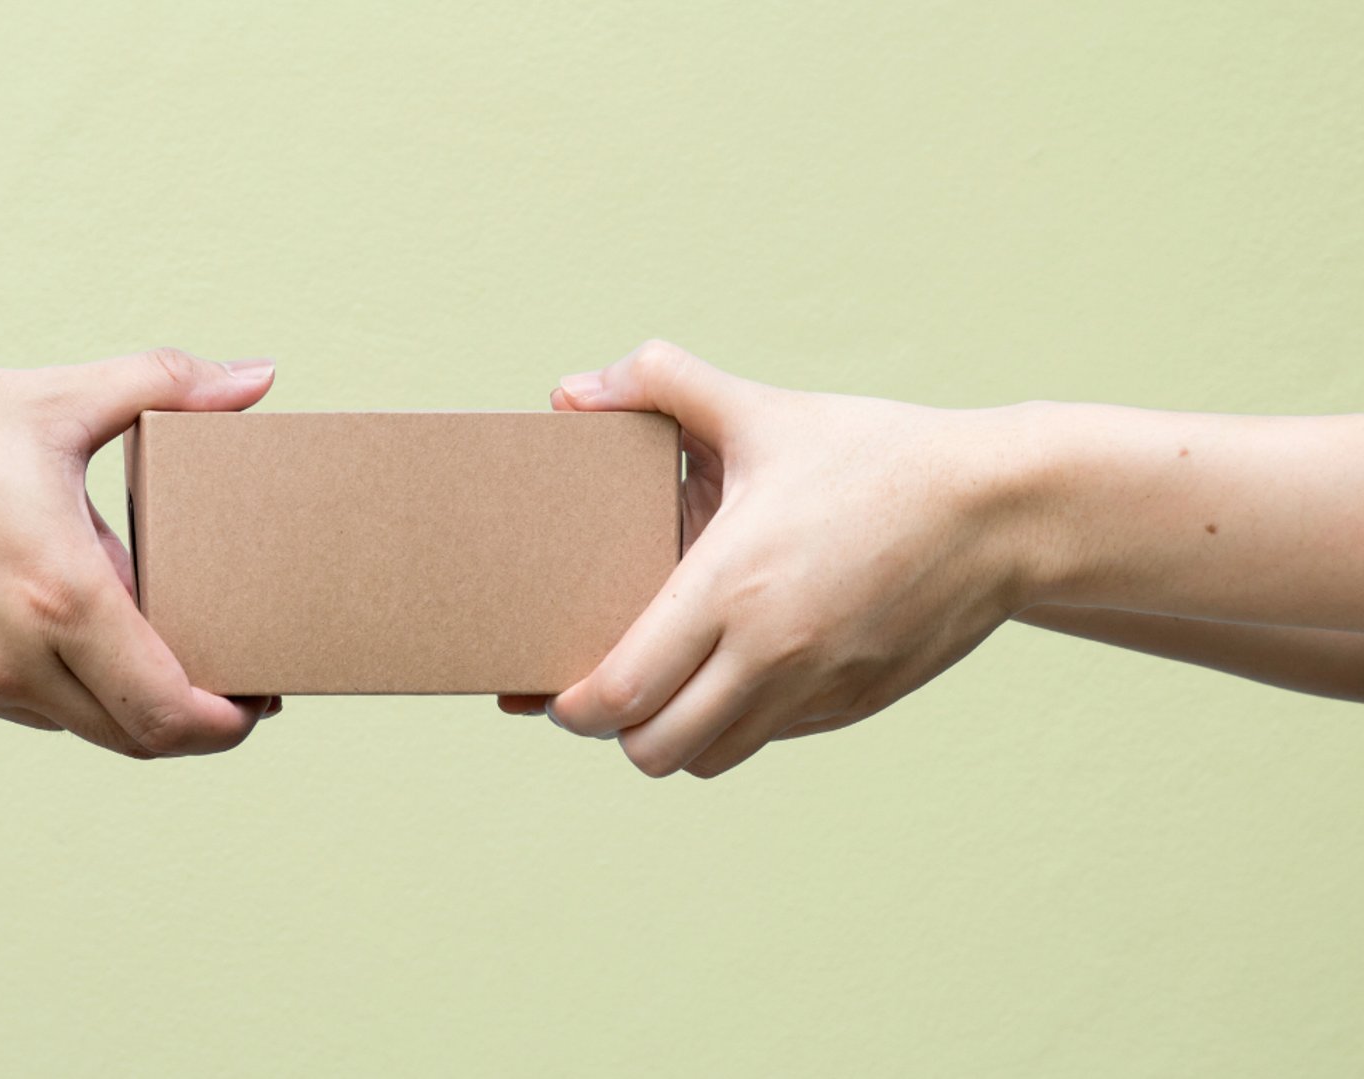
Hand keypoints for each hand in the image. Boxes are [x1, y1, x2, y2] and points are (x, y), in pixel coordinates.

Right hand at [0, 348, 279, 756]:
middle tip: (237, 680)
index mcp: (60, 599)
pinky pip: (23, 706)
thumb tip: (259, 377)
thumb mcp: (48, 400)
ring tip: (163, 645)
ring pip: (80, 725)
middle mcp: (16, 664)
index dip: (232, 722)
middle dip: (198, 722)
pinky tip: (70, 629)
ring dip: (130, 702)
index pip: (172, 713)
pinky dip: (66, 686)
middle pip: (139, 738)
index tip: (266, 695)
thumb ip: (163, 388)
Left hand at [503, 341, 1036, 777]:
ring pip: (710, 759)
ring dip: (674, 736)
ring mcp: (818, 687)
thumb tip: (567, 392)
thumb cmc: (875, 454)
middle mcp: (772, 651)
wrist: (1005, 508)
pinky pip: (768, 740)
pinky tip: (733, 674)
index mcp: (732, 584)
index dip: (571, 707)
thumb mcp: (764, 410)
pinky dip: (735, 725)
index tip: (552, 690)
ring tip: (662, 689)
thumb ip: (661, 384)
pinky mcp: (855, 705)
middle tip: (603, 690)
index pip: (622, 690)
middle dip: (615, 730)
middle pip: (654, 748)